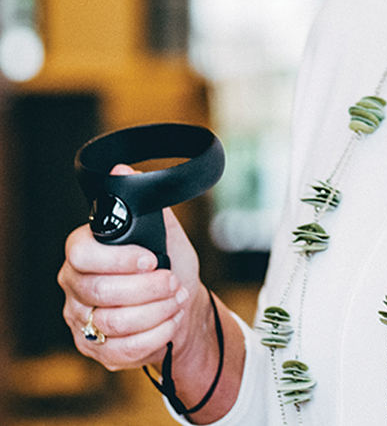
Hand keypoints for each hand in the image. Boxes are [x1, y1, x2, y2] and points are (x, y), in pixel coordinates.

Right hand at [58, 165, 205, 371]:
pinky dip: (155, 334)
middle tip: (172, 280)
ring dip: (155, 311)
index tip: (152, 259)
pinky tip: (171, 320)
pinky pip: (121, 350)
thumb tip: (123, 168)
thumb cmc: (167, 263)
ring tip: (177, 298)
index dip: (119, 258)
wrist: (179, 304)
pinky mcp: (94, 349)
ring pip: (113, 322)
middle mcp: (75, 286)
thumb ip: (145, 204)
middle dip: (146, 287)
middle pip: (100, 291)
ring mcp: (81, 320)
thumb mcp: (163, 230)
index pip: (81, 252)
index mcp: (84, 252)